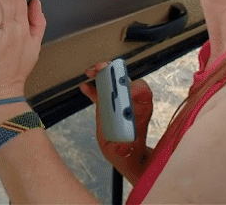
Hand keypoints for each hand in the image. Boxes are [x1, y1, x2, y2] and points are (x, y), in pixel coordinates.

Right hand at [81, 61, 154, 182]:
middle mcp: (130, 100)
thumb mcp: (130, 148)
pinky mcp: (105, 105)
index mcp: (141, 108)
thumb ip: (126, 144)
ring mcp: (117, 101)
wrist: (125, 155)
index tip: (124, 90)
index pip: (142, 89)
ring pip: (109, 81)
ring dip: (100, 74)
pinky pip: (98, 93)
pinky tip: (84, 87)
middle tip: (102, 69)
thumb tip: (123, 138)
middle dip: (112, 71)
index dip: (134, 86)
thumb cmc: (132, 150)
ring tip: (91, 72)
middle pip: (122, 79)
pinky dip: (91, 88)